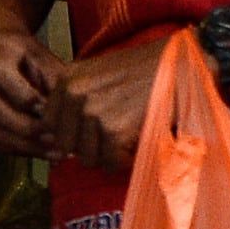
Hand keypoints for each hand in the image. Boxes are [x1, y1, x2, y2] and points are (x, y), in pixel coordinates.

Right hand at [0, 23, 60, 156]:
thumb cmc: (21, 51)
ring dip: (22, 147)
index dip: (38, 109)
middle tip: (57, 147)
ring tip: (48, 154)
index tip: (59, 122)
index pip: (16, 91)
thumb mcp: (43, 57)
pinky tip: (30, 151)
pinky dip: (9, 147)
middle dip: (30, 135)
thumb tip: (67, 117)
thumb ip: (55, 83)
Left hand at [45, 40, 164, 170]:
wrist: (180, 66)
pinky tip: (137, 141)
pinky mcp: (112, 130)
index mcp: (66, 80)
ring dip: (109, 154)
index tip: (91, 133)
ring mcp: (91, 112)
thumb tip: (53, 143)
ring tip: (128, 135)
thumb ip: (74, 103)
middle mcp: (73, 95)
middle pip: (66, 146)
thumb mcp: (98, 76)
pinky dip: (125, 159)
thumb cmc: (144, 71)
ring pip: (87, 158)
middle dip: (89, 147)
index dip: (70, 135)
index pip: (48, 126)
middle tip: (115, 135)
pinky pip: (110, 162)